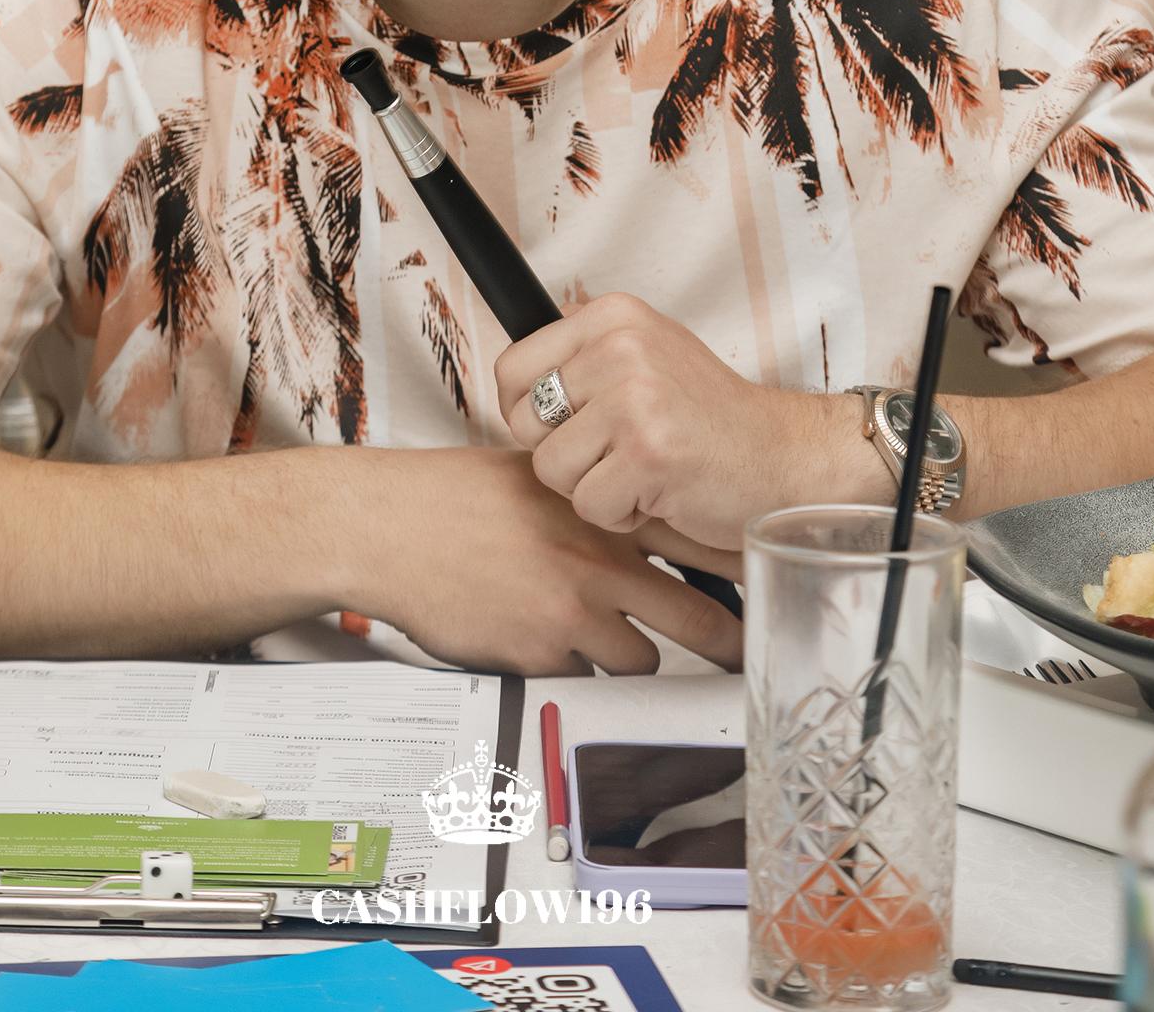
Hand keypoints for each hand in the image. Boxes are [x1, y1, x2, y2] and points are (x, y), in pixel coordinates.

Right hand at [356, 446, 742, 675]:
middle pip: (695, 616)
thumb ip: (586, 496)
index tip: (761, 578)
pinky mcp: (540, 655)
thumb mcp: (534, 473)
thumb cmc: (452, 498)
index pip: (694, 538)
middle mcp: (597, 559)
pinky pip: (580, 681)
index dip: (736, 564)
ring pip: (641, 661)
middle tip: (741, 654)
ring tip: (607, 644)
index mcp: (600, 508)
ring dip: (631, 658)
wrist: (392, 527)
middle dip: (725, 642)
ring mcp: (571, 611)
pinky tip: (542, 645)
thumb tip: (628, 508)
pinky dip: (571, 671)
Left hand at [496, 292, 858, 548]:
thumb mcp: (646, 356)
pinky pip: (589, 505)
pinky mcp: (647, 452)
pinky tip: (660, 492)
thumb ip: (582, 360)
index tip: (562, 429)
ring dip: (593, 487)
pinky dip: (622, 515)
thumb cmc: (709, 419)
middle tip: (614, 454)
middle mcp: (619, 346)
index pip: (512, 368)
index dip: (526, 413)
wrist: (784, 456)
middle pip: (524, 421)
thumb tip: (508, 383)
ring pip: (552, 469)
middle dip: (561, 454)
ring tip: (642, 470)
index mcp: (612, 316)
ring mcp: (634, 398)